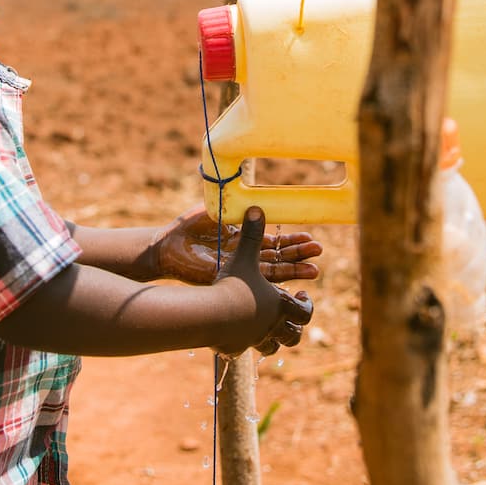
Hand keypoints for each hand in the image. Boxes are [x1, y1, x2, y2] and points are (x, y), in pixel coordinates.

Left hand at [149, 205, 320, 285]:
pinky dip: (272, 283)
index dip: (291, 241)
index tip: (310, 238)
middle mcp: (243, 256)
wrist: (167, 246)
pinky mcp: (230, 279)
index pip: (273, 242)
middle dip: (298, 255)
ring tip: (314, 271)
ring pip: (271, 272)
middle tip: (319, 252)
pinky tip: (289, 285)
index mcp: (242, 240)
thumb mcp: (218, 212)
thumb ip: (238, 208)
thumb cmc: (187, 227)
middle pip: (277, 257)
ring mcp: (238, 270)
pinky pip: (254, 282)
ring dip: (292, 271)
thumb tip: (257, 199)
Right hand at [211, 207, 312, 356]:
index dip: (306, 305)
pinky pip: (247, 351)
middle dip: (296, 327)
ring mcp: (256, 340)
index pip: (304, 310)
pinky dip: (248, 346)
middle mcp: (273, 326)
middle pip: (294, 333)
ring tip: (272, 334)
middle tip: (292, 319)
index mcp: (280, 305)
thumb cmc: (231, 285)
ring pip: (275, 347)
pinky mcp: (237, 348)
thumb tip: (257, 207)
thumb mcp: (243, 257)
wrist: (210, 315)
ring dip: (276, 340)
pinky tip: (242, 342)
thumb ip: (252, 234)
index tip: (304, 296)